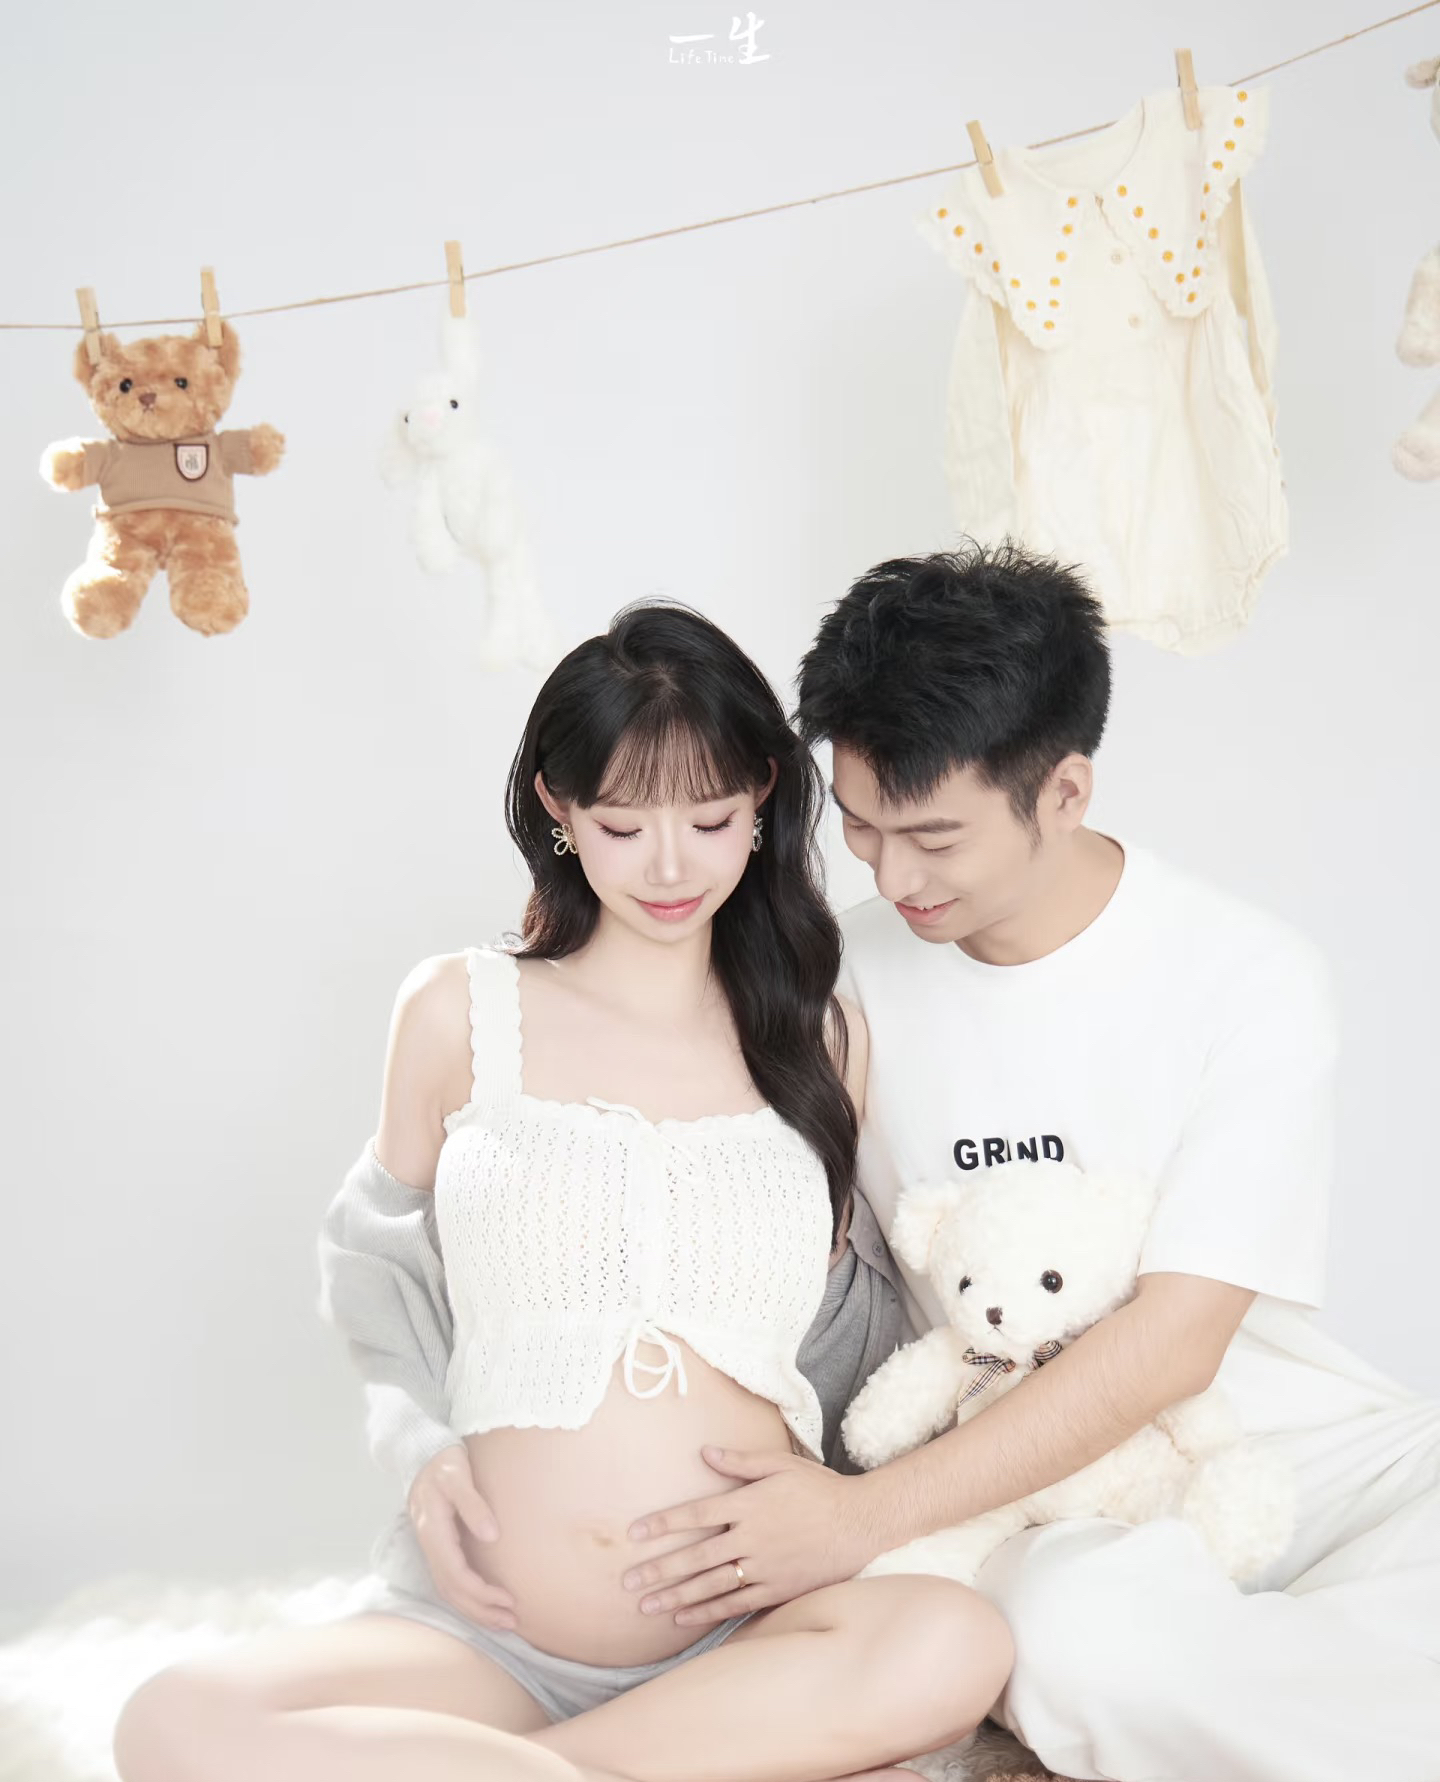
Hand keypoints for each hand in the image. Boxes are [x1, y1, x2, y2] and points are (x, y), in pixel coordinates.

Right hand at [407, 1445, 517, 1630]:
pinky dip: (468, 1596)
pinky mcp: (438, 1545)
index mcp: (432, 1530)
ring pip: (449, 1590)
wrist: (421, 1452)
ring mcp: (431, 1546)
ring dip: (474, 1609)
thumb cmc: (442, 1461)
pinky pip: (450, 1579)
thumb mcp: (457, 1475)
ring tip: (503, 1621)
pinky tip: (485, 1601)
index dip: (480, 1593)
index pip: (455, 1574)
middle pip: (451, 1590)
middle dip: (480, 1610)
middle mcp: (429, 1543)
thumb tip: (491, 1536)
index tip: (508, 1600)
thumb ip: (473, 1504)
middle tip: (511, 1622)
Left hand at [621, 1446, 882, 1626]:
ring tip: (646, 1606)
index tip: (635, 1532)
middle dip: (659, 1569)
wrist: (860, 1523)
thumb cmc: (819, 1488)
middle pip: (695, 1556)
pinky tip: (683, 1619)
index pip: (695, 1513)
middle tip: (628, 1582)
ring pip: (710, 1585)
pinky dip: (707, 1613)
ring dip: (675, 1596)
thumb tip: (704, 1452)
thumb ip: (741, 1461)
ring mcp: (763, 1568)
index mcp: (748, 1503)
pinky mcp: (776, 1590)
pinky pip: (735, 1605)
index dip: (663, 1523)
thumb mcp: (781, 1464)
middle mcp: (750, 1538)